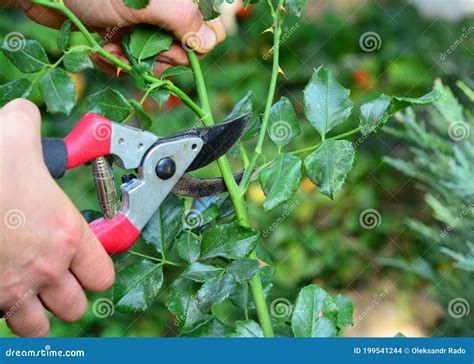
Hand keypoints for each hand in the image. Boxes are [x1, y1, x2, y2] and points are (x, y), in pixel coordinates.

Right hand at [0, 99, 114, 336]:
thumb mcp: (13, 134)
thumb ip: (29, 124)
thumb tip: (26, 115)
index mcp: (66, 234)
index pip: (103, 274)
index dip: (97, 269)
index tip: (86, 262)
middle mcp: (47, 268)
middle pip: (76, 306)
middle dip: (69, 296)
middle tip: (57, 279)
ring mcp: (12, 290)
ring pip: (40, 326)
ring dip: (37, 313)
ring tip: (30, 292)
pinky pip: (2, 323)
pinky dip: (3, 312)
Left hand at [19, 0, 225, 75]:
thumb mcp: (144, 0)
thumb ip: (183, 19)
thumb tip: (210, 41)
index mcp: (178, 0)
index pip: (208, 30)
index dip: (191, 46)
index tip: (167, 46)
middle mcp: (165, 10)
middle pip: (182, 51)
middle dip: (156, 56)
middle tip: (135, 47)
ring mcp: (144, 22)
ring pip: (155, 60)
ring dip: (133, 61)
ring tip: (111, 47)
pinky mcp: (124, 34)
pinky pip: (134, 61)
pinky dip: (117, 61)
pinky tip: (102, 49)